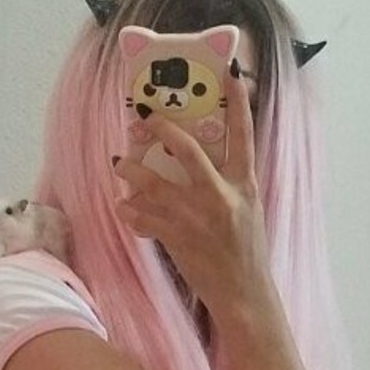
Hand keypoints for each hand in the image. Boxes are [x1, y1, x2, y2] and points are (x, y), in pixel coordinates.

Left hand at [111, 66, 273, 324]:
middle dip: (161, 131)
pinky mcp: (177, 239)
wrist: (243, 294)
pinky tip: (125, 208)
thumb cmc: (247, 253)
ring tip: (120, 165)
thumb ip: (230, 184)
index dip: (239, 102)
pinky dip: (130, 212)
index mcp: (245, 185)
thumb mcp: (249, 210)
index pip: (244, 135)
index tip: (231, 75)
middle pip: (187, 150)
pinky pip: (143, 218)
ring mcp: (196, 218)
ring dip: (131, 171)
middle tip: (144, 120)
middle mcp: (221, 196)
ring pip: (153, 183)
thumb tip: (204, 160)